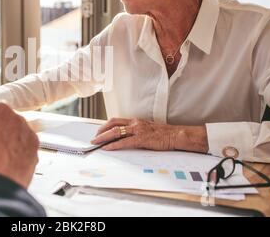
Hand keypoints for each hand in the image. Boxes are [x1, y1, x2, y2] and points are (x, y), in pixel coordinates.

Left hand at [91, 118, 208, 152]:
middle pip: (112, 124)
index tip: (98, 131)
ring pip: (116, 132)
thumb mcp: (146, 129)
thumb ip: (135, 131)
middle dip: (101, 131)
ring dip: (103, 137)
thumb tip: (124, 137)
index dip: (105, 126)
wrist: (175, 135)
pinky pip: (124, 142)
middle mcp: (134, 123)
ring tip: (96, 142)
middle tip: (94, 137)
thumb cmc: (162, 134)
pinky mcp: (141, 139)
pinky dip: (114, 145)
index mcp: (135, 121)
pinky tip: (107, 148)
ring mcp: (138, 130)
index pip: (116, 121)